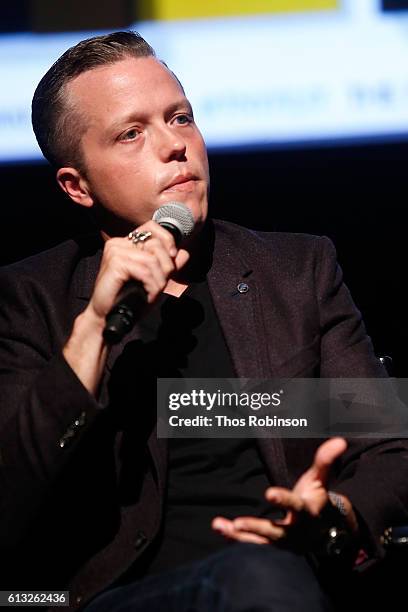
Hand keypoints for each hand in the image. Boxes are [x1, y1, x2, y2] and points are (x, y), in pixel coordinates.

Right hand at [88, 220, 189, 321]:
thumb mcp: (154, 280)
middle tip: (158, 285)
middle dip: (165, 268)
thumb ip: (168, 266)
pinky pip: (145, 271)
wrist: (109, 317)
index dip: (167, 240)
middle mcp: (119, 243)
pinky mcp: (115, 263)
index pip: (151, 227)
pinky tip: (147, 295)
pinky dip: (151, 285)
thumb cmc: (130, 299)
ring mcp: (115, 251)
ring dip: (158, 280)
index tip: (172, 257)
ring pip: (152, 260)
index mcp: (126, 243)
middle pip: (156, 245)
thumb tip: (185, 253)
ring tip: (152, 292)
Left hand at [212, 437, 357, 550]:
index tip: (268, 493)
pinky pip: (254, 546)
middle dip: (256, 527)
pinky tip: (220, 528)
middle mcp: (295, 530)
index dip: (283, 500)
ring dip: (240, 536)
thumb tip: (339, 440)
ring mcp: (283, 542)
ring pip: (261, 542)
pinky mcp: (273, 548)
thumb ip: (325, 461)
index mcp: (306, 511)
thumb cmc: (318, 500)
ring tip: (220, 525)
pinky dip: (236, 539)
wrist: (326, 532)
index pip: (294, 505)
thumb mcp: (321, 480)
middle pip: (275, 531)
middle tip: (238, 523)